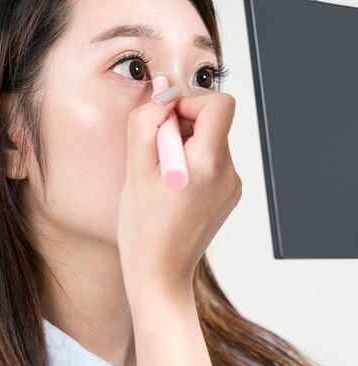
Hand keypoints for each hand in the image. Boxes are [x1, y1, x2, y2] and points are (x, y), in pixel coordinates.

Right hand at [117, 91, 241, 298]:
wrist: (159, 274)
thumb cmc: (142, 228)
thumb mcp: (135, 171)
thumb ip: (146, 123)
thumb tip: (162, 91)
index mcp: (207, 165)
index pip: (220, 104)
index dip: (189, 103)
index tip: (165, 123)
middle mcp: (228, 173)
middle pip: (212, 121)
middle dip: (181, 127)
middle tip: (155, 157)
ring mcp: (231, 186)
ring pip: (209, 142)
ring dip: (183, 147)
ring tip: (161, 179)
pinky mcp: (228, 196)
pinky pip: (211, 162)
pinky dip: (190, 165)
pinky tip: (172, 191)